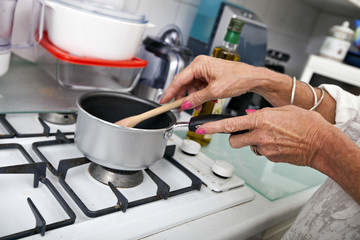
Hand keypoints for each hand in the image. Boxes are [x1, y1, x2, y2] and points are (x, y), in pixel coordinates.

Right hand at [160, 55, 263, 109]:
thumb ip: (197, 98)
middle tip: (177, 108)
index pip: (179, 79)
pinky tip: (204, 102)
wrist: (252, 78)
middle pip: (184, 83)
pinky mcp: (209, 76)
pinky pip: (199, 87)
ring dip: (193, 98)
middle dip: (182, 97)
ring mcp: (205, 70)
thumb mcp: (215, 91)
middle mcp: (200, 65)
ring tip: (196, 107)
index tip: (164, 101)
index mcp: (199, 64)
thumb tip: (185, 104)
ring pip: (192, 87)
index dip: (170, 92)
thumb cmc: (238, 77)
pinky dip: (200, 96)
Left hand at [195, 105, 332, 167]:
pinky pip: (261, 153)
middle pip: (233, 140)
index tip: (199, 127)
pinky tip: (278, 144)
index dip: (211, 126)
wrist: (321, 143)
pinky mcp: (270, 158)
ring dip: (252, 143)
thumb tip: (252, 116)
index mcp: (260, 119)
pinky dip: (265, 149)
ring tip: (269, 137)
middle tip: (243, 134)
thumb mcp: (281, 110)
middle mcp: (259, 135)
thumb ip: (263, 113)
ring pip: (248, 147)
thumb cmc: (307, 124)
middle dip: (234, 137)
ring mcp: (264, 149)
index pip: (229, 124)